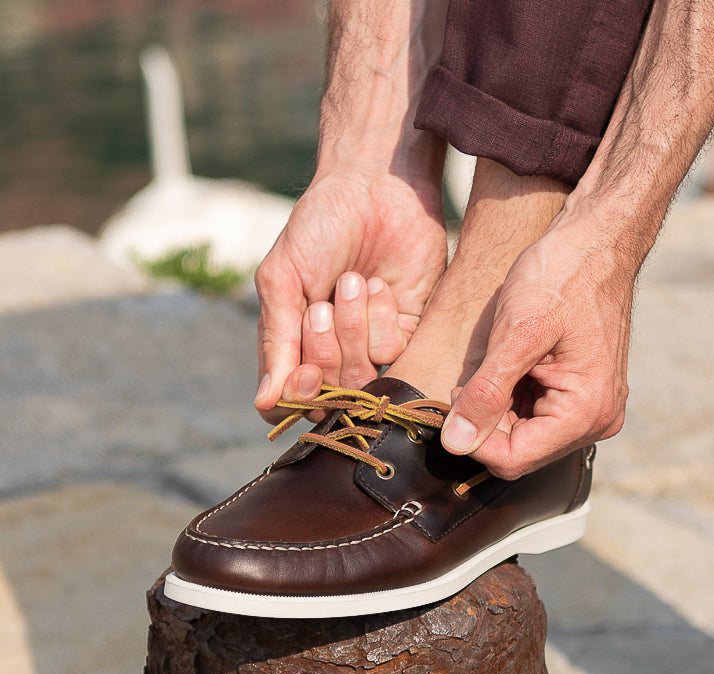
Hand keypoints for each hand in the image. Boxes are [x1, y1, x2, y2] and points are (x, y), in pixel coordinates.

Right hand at [253, 167, 446, 420]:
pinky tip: (379, 287)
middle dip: (326, 348)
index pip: (295, 398)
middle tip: (323, 305)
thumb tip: (264, 403)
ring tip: (351, 282)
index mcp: (297, 342)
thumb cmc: (319, 228)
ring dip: (352, 329)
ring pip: (362, 376)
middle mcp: (335, 352)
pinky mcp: (408, 332)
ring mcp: (372, 344)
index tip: (305, 372)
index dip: (301, 394)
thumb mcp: (283, 279)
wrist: (375, 188)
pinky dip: (381, 320)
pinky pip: (393, 354)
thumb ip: (277, 340)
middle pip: (330, 392)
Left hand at [440, 214, 634, 479]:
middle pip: (520, 452)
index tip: (457, 395)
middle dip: (485, 422)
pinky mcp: (584, 398)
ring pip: (525, 437)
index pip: (513, 459)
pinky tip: (509, 366)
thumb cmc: (562, 275)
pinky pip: (537, 418)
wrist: (597, 241)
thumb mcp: (515, 332)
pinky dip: (512, 399)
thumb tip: (455, 444)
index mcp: (585, 412)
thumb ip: (486, 393)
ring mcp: (593, 411)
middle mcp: (596, 421)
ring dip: (497, 409)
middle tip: (470, 377)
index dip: (473, 437)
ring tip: (493, 365)